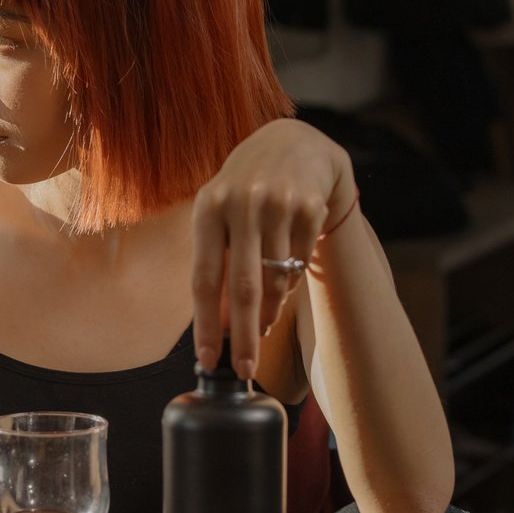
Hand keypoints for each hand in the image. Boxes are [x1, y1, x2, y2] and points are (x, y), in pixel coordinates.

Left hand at [192, 119, 354, 379]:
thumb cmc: (246, 189)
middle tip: (245, 368)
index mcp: (209, 209)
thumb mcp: (219, 211)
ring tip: (265, 320)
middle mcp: (241, 205)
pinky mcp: (309, 208)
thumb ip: (215, 260)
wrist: (294, 143)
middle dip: (244, 336)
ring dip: (271, 310)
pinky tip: (288, 270)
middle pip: (243, 288)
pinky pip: (302, 264)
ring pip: (277, 280)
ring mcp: (278, 205)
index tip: (208, 360)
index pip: (204, 279)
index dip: (206, 325)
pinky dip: (294, 278)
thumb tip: (217, 325)